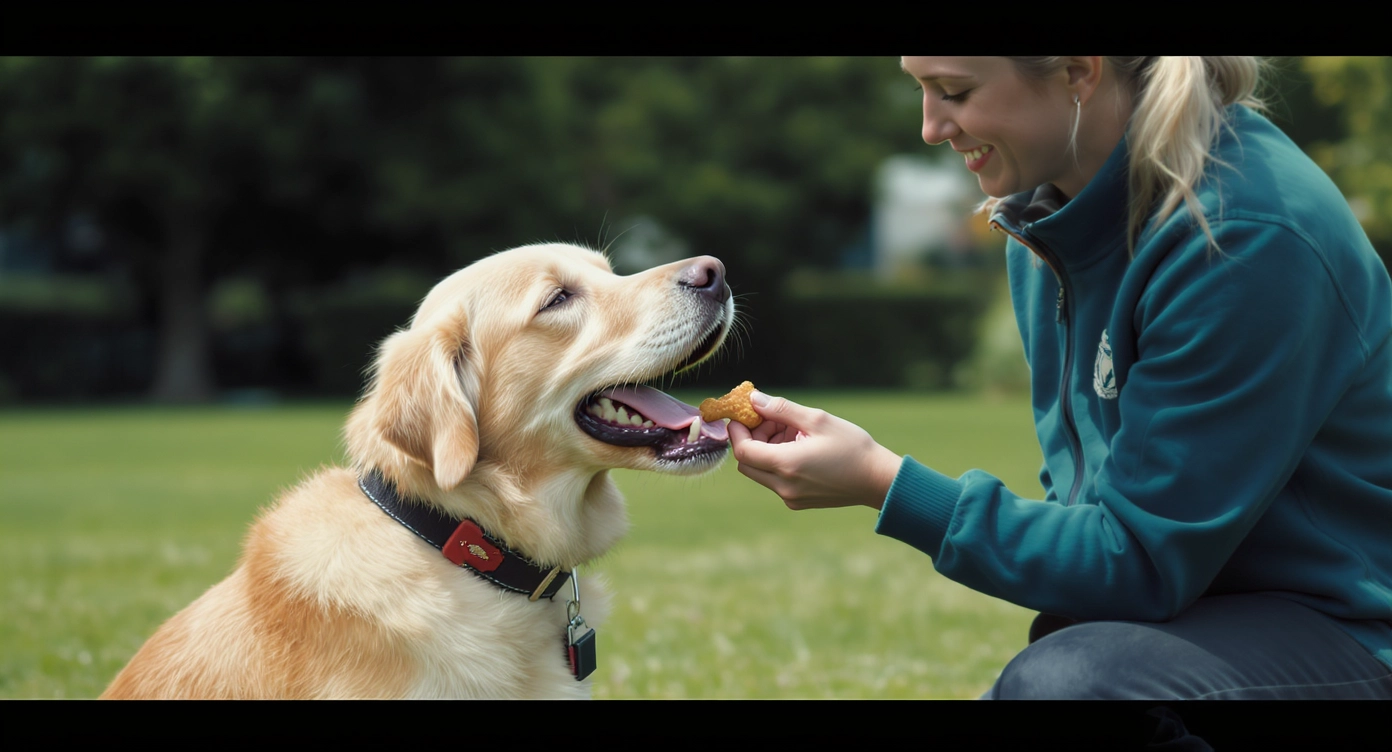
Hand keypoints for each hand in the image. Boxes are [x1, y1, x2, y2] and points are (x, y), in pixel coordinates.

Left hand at [727, 390, 902, 510]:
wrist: (878, 480)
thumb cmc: (852, 447)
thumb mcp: (817, 420)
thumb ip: (781, 409)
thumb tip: (754, 399)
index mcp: (786, 465)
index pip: (743, 450)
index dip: (737, 431)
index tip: (743, 414)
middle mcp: (783, 486)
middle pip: (747, 463)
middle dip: (752, 439)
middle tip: (772, 420)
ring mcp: (790, 497)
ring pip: (760, 472)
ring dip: (766, 450)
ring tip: (792, 431)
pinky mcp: (798, 502)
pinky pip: (775, 481)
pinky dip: (778, 462)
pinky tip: (800, 447)